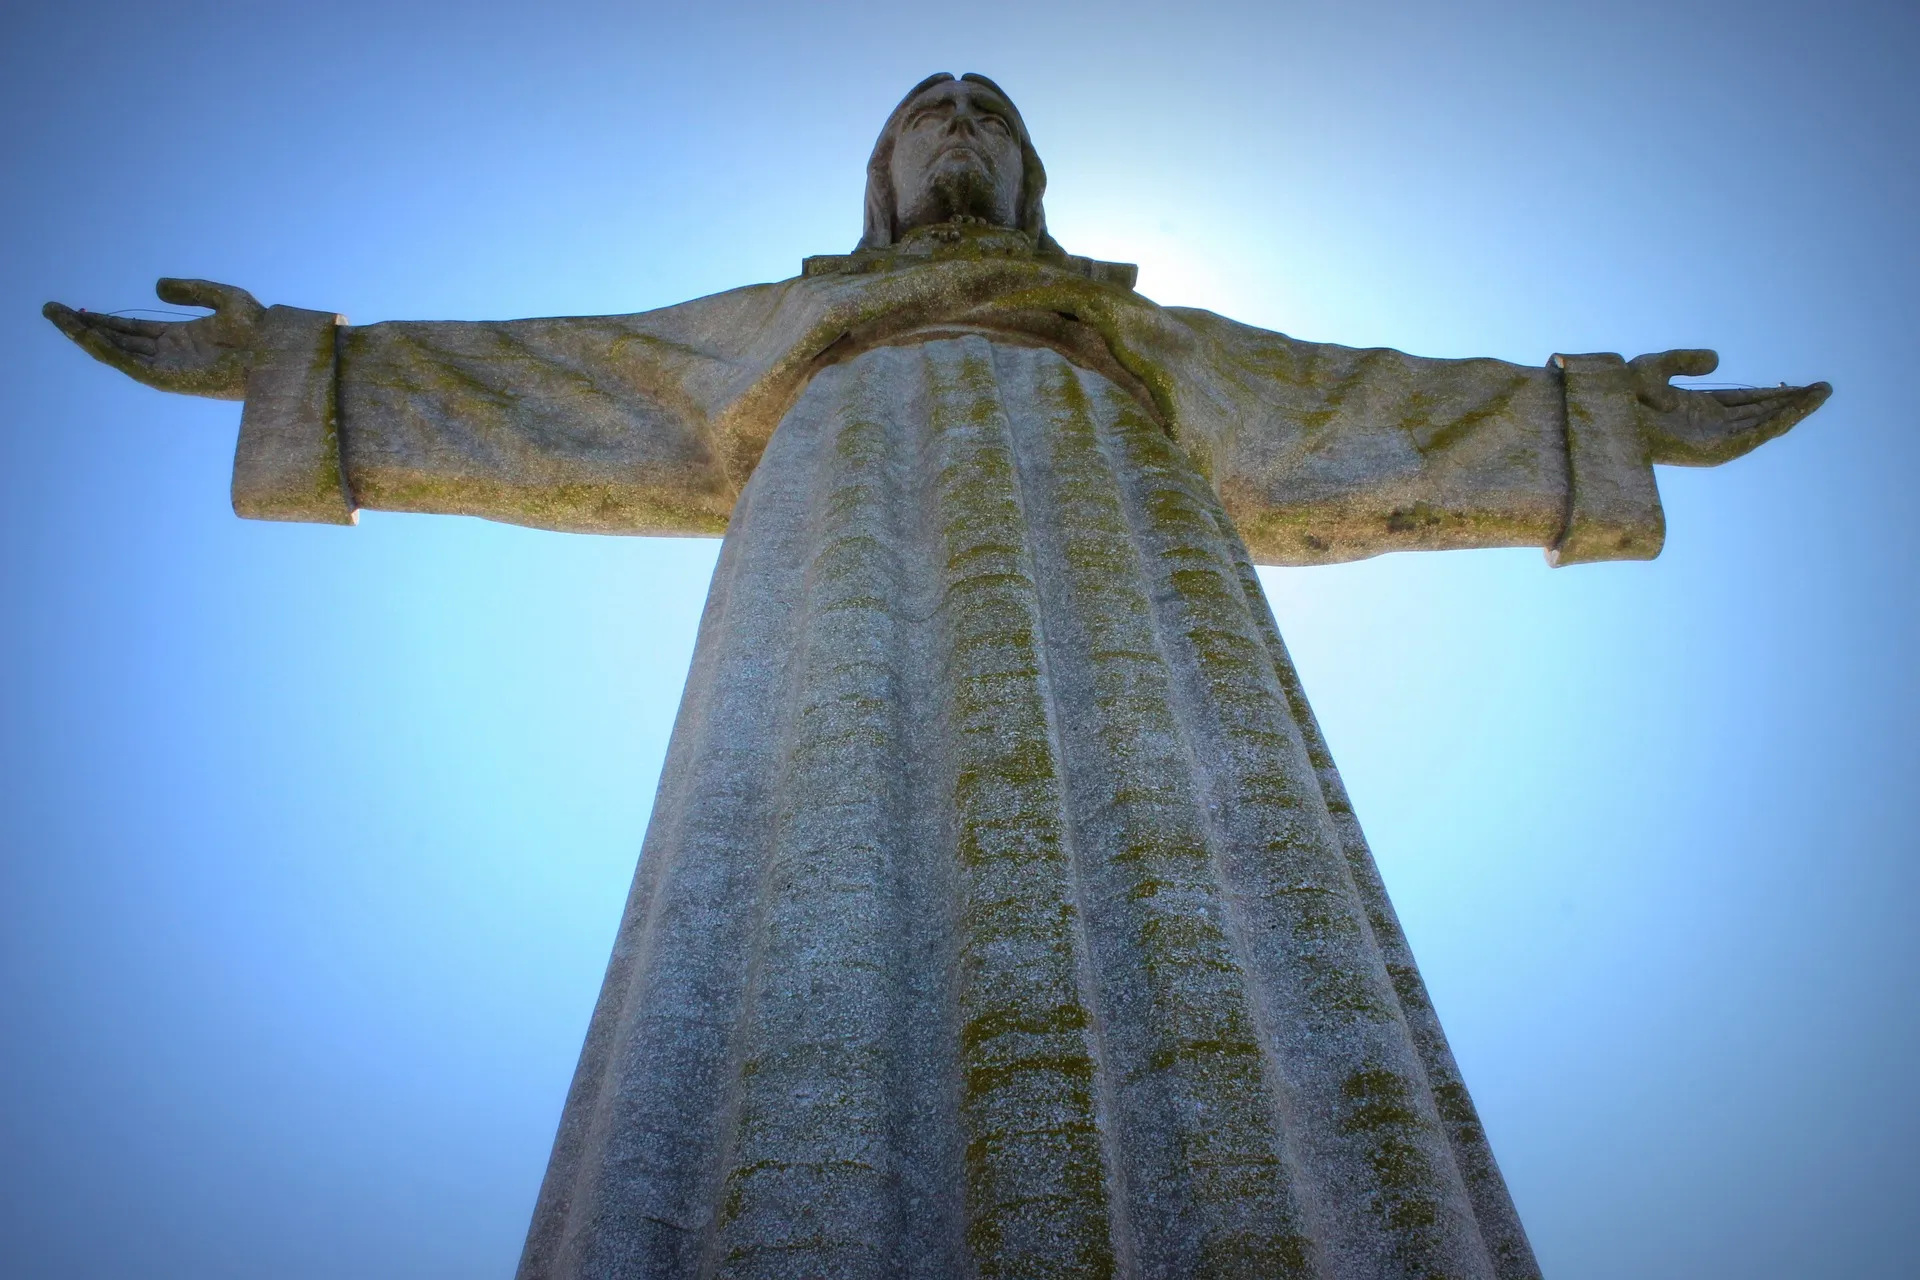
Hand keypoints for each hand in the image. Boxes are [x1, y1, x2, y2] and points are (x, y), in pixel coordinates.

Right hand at [43, 279, 265, 400]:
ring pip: (117, 353)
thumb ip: (189, 290)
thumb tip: (155, 288)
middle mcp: (170, 354)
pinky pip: (131, 365)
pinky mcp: (170, 379)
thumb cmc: (260, 327)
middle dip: (85, 327)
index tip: (77, 309)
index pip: (133, 330)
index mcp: (180, 338)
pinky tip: (86, 335)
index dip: (105, 320)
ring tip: (57, 319)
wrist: (276, 350)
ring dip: (86, 336)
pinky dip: (107, 351)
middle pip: (118, 341)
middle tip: (52, 311)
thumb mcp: (222, 297)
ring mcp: (169, 367)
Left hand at [1628, 348, 1830, 465]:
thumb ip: (1687, 361)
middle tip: (1823, 389)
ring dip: (1792, 411)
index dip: (1773, 393)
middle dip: (1791, 401)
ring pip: (1762, 425)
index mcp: (1697, 409)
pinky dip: (1775, 423)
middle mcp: (1708, 426)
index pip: (1745, 401)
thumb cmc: (1621, 394)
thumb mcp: (1657, 367)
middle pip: (1759, 412)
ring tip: (1821, 395)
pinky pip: (1752, 436)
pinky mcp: (1712, 452)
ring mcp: (1711, 440)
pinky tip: (1797, 410)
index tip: (1800, 386)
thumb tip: (1718, 361)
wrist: (1609, 413)